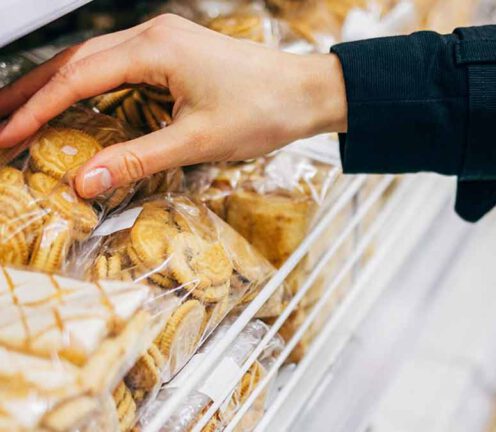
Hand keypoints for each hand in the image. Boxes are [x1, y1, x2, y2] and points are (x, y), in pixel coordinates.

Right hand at [0, 14, 347, 197]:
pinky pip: (117, 64)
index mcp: (154, 49)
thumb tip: (84, 181)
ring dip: (56, 86)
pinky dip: (88, 85)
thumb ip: (137, 160)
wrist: (308, 92)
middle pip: (74, 61)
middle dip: (30, 91)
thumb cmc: (265, 110)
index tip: (4, 135)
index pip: (75, 79)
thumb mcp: (197, 142)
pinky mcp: (174, 51)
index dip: (34, 110)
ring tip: (19, 112)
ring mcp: (164, 40)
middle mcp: (153, 35)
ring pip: (93, 60)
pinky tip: (74, 103)